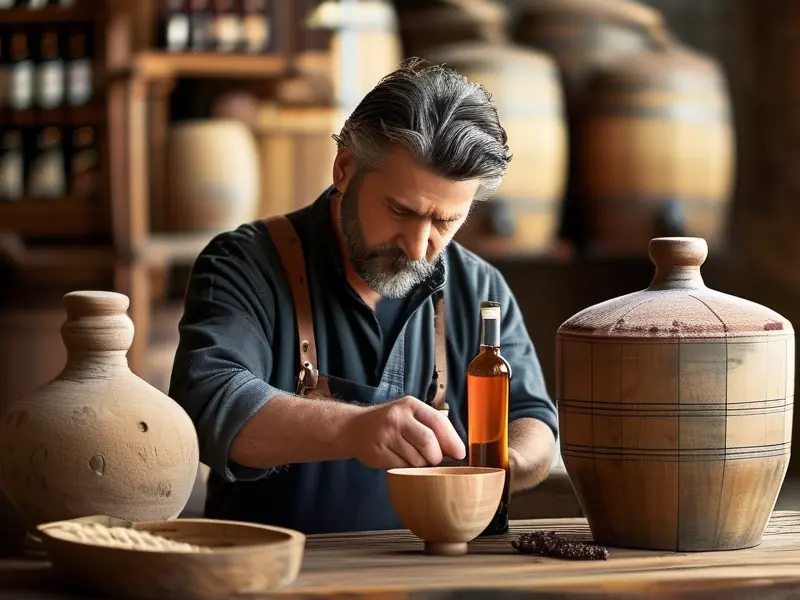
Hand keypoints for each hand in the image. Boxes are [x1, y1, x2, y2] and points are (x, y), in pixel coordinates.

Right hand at [343, 396, 465, 468]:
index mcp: (410, 405)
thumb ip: (432, 427)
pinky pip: (402, 467)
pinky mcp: (378, 452)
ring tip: (412, 456)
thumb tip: (458, 450)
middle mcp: (398, 417)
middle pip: (428, 443)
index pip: (438, 422)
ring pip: (416, 459)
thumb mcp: (410, 415)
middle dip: (436, 456)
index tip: (460, 454)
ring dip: (420, 464)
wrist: (354, 428)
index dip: (452, 440)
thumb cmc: (391, 423)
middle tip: (433, 459)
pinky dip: (406, 468)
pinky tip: (399, 458)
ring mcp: (386, 435)